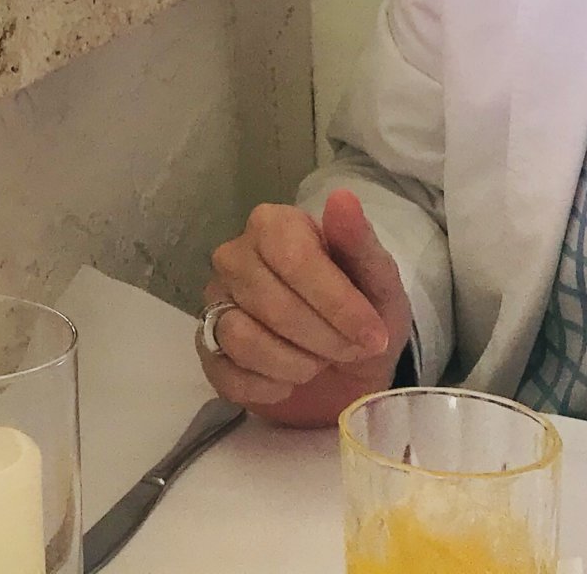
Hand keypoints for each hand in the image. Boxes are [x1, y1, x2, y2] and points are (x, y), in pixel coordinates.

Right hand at [200, 191, 411, 426]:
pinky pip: (226, 373)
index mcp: (274, 226)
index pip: (292, 257)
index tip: (372, 334)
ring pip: (242, 338)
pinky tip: (290, 382)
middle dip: (322, 338)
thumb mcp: (378, 283)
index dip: (335, 303)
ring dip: (295, 364)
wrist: (349, 369)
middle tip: (350, 350)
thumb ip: (360, 244)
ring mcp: (215, 303)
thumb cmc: (363, 315)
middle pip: (270, 303)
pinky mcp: (208, 350)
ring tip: (318, 363)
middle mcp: (234, 257)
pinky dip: (269, 387)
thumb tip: (343, 198)